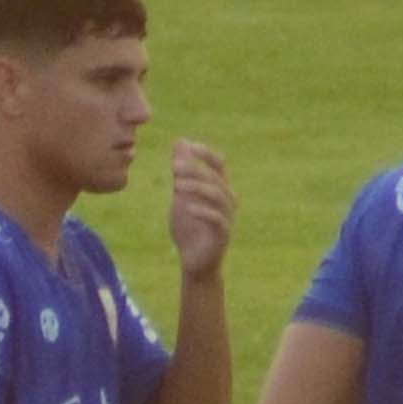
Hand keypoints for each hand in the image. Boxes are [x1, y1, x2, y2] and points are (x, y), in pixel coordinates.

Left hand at [165, 137, 235, 277]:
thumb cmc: (190, 227)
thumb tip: (180, 142)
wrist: (194, 261)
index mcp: (219, 188)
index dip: (205, 153)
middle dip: (196, 170)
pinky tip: (188, 207)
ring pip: (218, 196)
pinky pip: (217, 219)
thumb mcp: (181, 196)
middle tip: (175, 166)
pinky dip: (203, 211)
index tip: (187, 146)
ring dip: (197, 187)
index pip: (218, 164)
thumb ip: (181, 172)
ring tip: (176, 185)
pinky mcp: (223, 234)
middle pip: (216, 178)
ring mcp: (227, 217)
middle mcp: (228, 200)